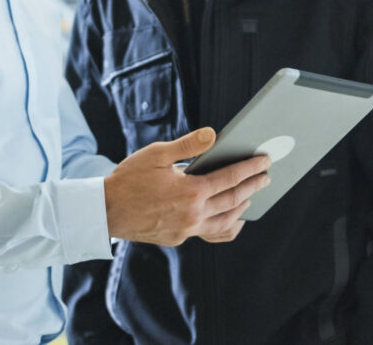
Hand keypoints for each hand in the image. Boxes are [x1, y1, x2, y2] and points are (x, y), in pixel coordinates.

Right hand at [104, 127, 270, 245]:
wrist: (106, 210)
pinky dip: (226, 227)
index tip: (264, 161)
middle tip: (266, 176)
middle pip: (233, 200)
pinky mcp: (178, 238)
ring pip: (225, 222)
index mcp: (190, 192)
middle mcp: (192, 214)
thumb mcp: (156, 154)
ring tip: (251, 195)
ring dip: (242, 207)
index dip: (250, 169)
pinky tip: (232, 221)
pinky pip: (210, 234)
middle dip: (253, 186)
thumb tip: (214, 135)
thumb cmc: (129, 179)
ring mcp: (186, 230)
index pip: (230, 179)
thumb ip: (188, 145)